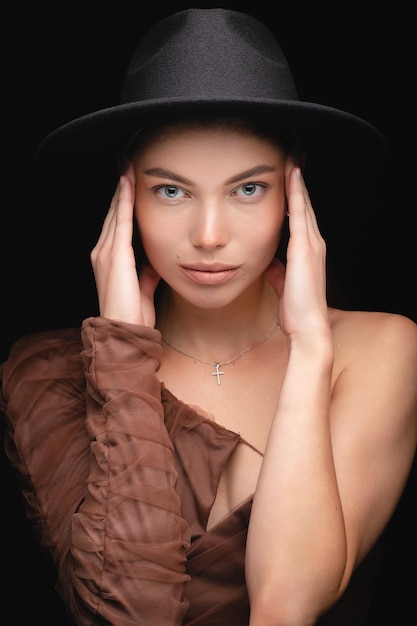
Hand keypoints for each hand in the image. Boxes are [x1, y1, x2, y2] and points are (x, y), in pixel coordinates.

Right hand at [90, 163, 159, 326]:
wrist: (124, 331)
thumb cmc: (133, 315)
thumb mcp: (143, 288)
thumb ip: (147, 273)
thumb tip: (154, 261)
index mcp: (110, 259)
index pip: (116, 223)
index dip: (123, 202)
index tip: (130, 182)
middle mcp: (103, 252)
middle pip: (112, 212)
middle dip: (121, 188)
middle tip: (127, 162)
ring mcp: (106, 252)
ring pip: (114, 212)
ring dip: (122, 188)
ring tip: (128, 164)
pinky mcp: (115, 255)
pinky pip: (120, 221)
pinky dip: (124, 201)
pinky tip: (128, 184)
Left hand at [265, 159, 328, 338]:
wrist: (307, 327)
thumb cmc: (295, 310)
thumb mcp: (282, 285)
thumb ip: (276, 271)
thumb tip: (265, 263)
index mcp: (307, 251)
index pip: (301, 216)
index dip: (295, 195)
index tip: (288, 176)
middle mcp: (313, 243)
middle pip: (306, 204)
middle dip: (298, 180)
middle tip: (293, 155)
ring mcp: (311, 244)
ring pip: (304, 203)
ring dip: (298, 180)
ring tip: (292, 156)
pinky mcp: (304, 248)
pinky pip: (300, 214)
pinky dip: (296, 193)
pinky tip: (291, 176)